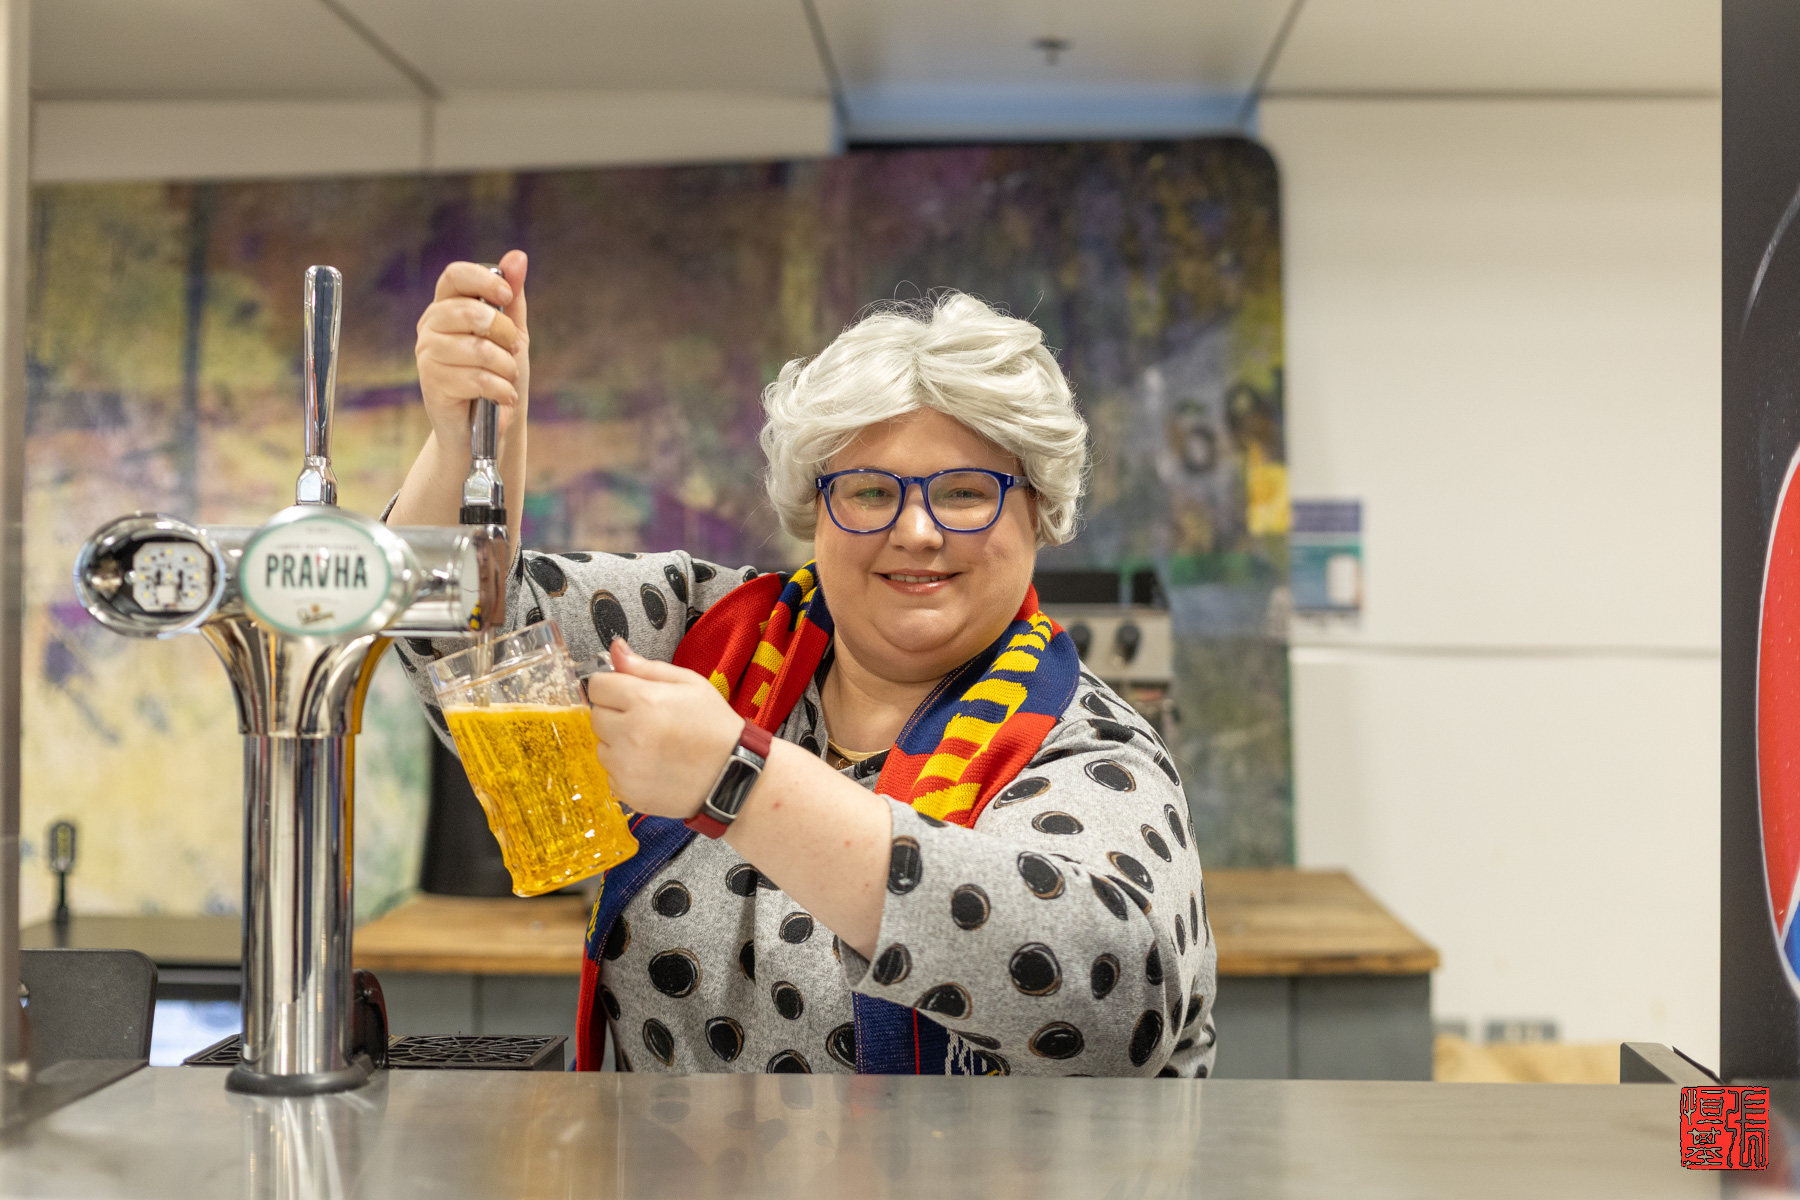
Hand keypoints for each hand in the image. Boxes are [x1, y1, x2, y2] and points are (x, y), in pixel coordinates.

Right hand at [414, 251, 529, 453]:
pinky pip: (476, 378)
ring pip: (477, 349)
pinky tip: (503, 397)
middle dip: (503, 332)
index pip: (455, 276)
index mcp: (447, 306)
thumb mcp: (511, 333)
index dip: (483, 280)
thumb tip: (517, 257)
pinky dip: (500, 389)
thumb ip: (511, 297)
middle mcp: (431, 326)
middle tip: (513, 349)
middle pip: (468, 312)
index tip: (506, 295)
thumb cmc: (498, 373)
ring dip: (505, 367)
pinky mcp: (432, 383)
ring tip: (508, 379)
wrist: (487, 425)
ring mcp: (427, 354)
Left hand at [585, 639, 743, 819]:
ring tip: (652, 745)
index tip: (628, 694)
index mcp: (644, 701)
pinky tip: (653, 765)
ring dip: (618, 743)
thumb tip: (616, 650)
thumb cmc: (715, 727)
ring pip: (601, 746)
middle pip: (596, 715)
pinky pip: (610, 773)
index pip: (597, 685)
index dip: (613, 687)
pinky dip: (625, 769)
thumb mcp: (689, 684)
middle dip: (616, 714)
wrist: (733, 774)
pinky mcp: (626, 790)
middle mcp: (629, 734)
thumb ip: (646, 667)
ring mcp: (626, 766)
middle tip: (647, 720)